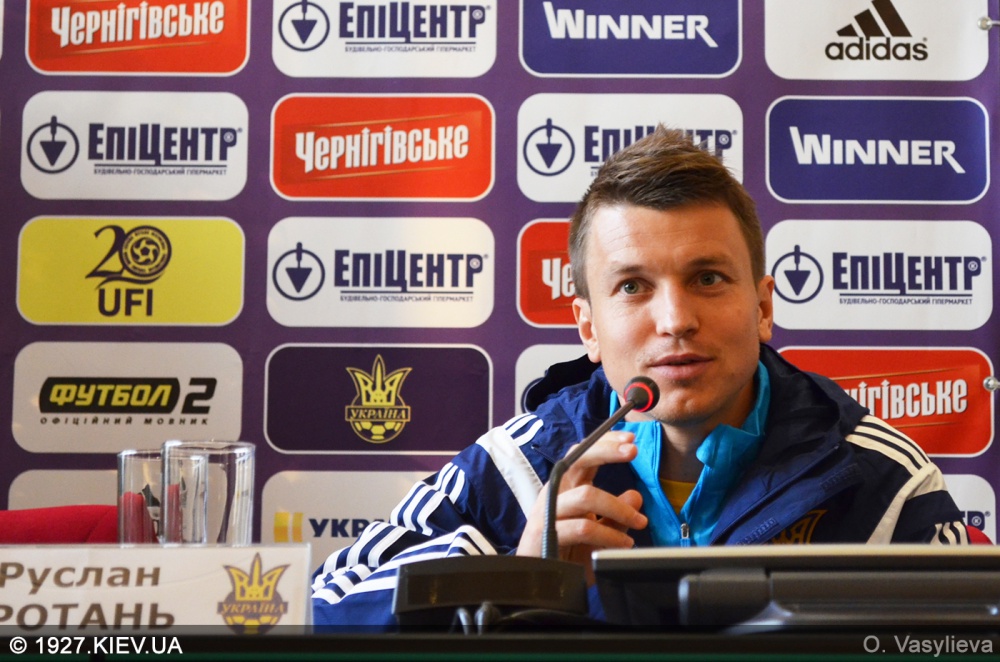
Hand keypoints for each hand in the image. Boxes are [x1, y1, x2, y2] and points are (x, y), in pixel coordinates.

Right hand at [516, 430, 647, 581]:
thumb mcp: (599, 533)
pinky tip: (624, 543)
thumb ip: (615, 515)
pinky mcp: (546, 534)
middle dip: (607, 451)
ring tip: (639, 523)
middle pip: (577, 460)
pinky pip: (583, 528)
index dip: (605, 443)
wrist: (540, 584)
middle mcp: (554, 494)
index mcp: (566, 488)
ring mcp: (548, 512)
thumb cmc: (567, 554)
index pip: (583, 454)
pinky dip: (609, 535)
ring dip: (619, 508)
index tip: (631, 439)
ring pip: (586, 495)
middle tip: (633, 451)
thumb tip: (635, 496)